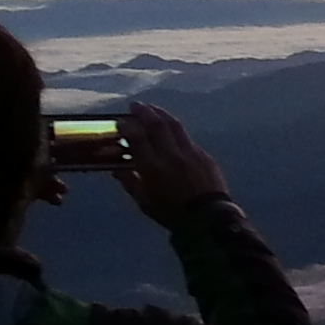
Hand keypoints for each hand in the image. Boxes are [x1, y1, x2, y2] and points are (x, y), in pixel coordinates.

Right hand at [113, 99, 233, 228]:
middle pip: (156, 125)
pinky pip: (187, 138)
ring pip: (175, 126)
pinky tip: (171, 130)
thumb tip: (116, 168)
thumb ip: (129, 181)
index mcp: (153, 167)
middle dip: (144, 112)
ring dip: (161, 114)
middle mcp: (171, 155)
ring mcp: (191, 153)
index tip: (120, 121)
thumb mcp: (144, 201)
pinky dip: (176, 130)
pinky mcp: (204, 156)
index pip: (137, 137)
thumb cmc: (171, 213)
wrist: (209, 218)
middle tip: (135, 106)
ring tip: (152, 109)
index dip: (127, 126)